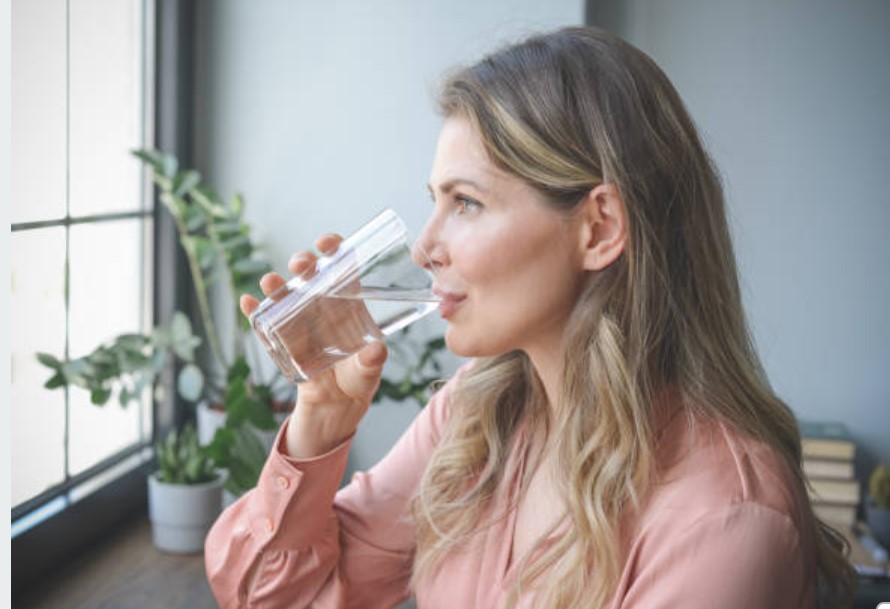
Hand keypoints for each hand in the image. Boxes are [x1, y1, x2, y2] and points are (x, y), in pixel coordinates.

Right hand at [240, 234, 387, 458]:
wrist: (335, 410)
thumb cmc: (357, 383)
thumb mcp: (368, 374)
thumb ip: (371, 363)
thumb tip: (376, 352)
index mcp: (349, 307)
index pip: (343, 271)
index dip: (335, 252)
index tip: (327, 243)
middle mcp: (324, 309)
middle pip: (312, 278)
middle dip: (304, 265)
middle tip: (300, 264)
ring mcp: (301, 323)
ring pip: (287, 296)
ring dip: (277, 286)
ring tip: (271, 281)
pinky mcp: (283, 341)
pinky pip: (266, 323)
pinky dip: (255, 311)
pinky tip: (248, 302)